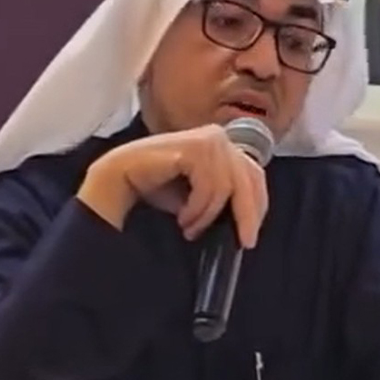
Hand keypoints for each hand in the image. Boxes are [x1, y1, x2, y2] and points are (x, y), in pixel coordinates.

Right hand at [76, 124, 268, 247]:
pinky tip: (182, 217)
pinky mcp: (195, 147)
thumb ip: (223, 196)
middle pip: (248, 180)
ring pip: (227, 188)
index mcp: (223, 145)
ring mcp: (208, 139)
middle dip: (247, 215)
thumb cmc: (158, 186)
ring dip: (207, 215)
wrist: (121, 178)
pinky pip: (210, 187)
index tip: (251, 234)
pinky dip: (197, 208)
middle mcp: (219, 137)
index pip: (254, 174)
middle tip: (244, 242)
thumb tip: (247, 219)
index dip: (257, 205)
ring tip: (189, 228)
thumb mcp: (199, 193)